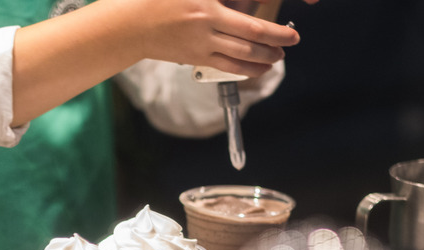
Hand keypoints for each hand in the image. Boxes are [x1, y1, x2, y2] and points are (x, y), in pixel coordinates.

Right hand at [124, 0, 300, 76]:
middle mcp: (206, 23)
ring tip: (279, 55)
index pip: (246, 15)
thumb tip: (239, 3)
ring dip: (266, 56)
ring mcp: (202, 44)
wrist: (131, 25)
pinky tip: (261, 67)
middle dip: (277, 38)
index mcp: (206, 3)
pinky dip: (250, 69)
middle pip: (251, 34)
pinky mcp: (197, 58)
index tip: (283, 19)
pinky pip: (229, 66)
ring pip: (243, 54)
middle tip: (292, 38)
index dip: (269, 23)